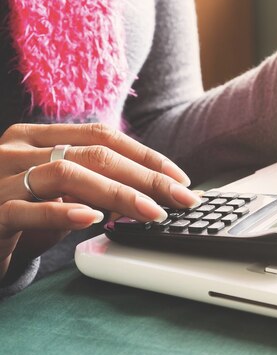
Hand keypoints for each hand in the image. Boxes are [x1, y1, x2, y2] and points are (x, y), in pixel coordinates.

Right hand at [0, 123, 200, 280]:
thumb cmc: (19, 215)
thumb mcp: (60, 196)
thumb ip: (96, 189)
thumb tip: (154, 195)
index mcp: (37, 138)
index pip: (101, 136)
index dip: (146, 156)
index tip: (180, 178)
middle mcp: (17, 149)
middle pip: (93, 154)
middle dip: (145, 176)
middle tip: (181, 198)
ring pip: (66, 174)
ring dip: (118, 193)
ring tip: (151, 212)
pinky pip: (27, 208)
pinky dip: (62, 212)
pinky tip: (91, 218)